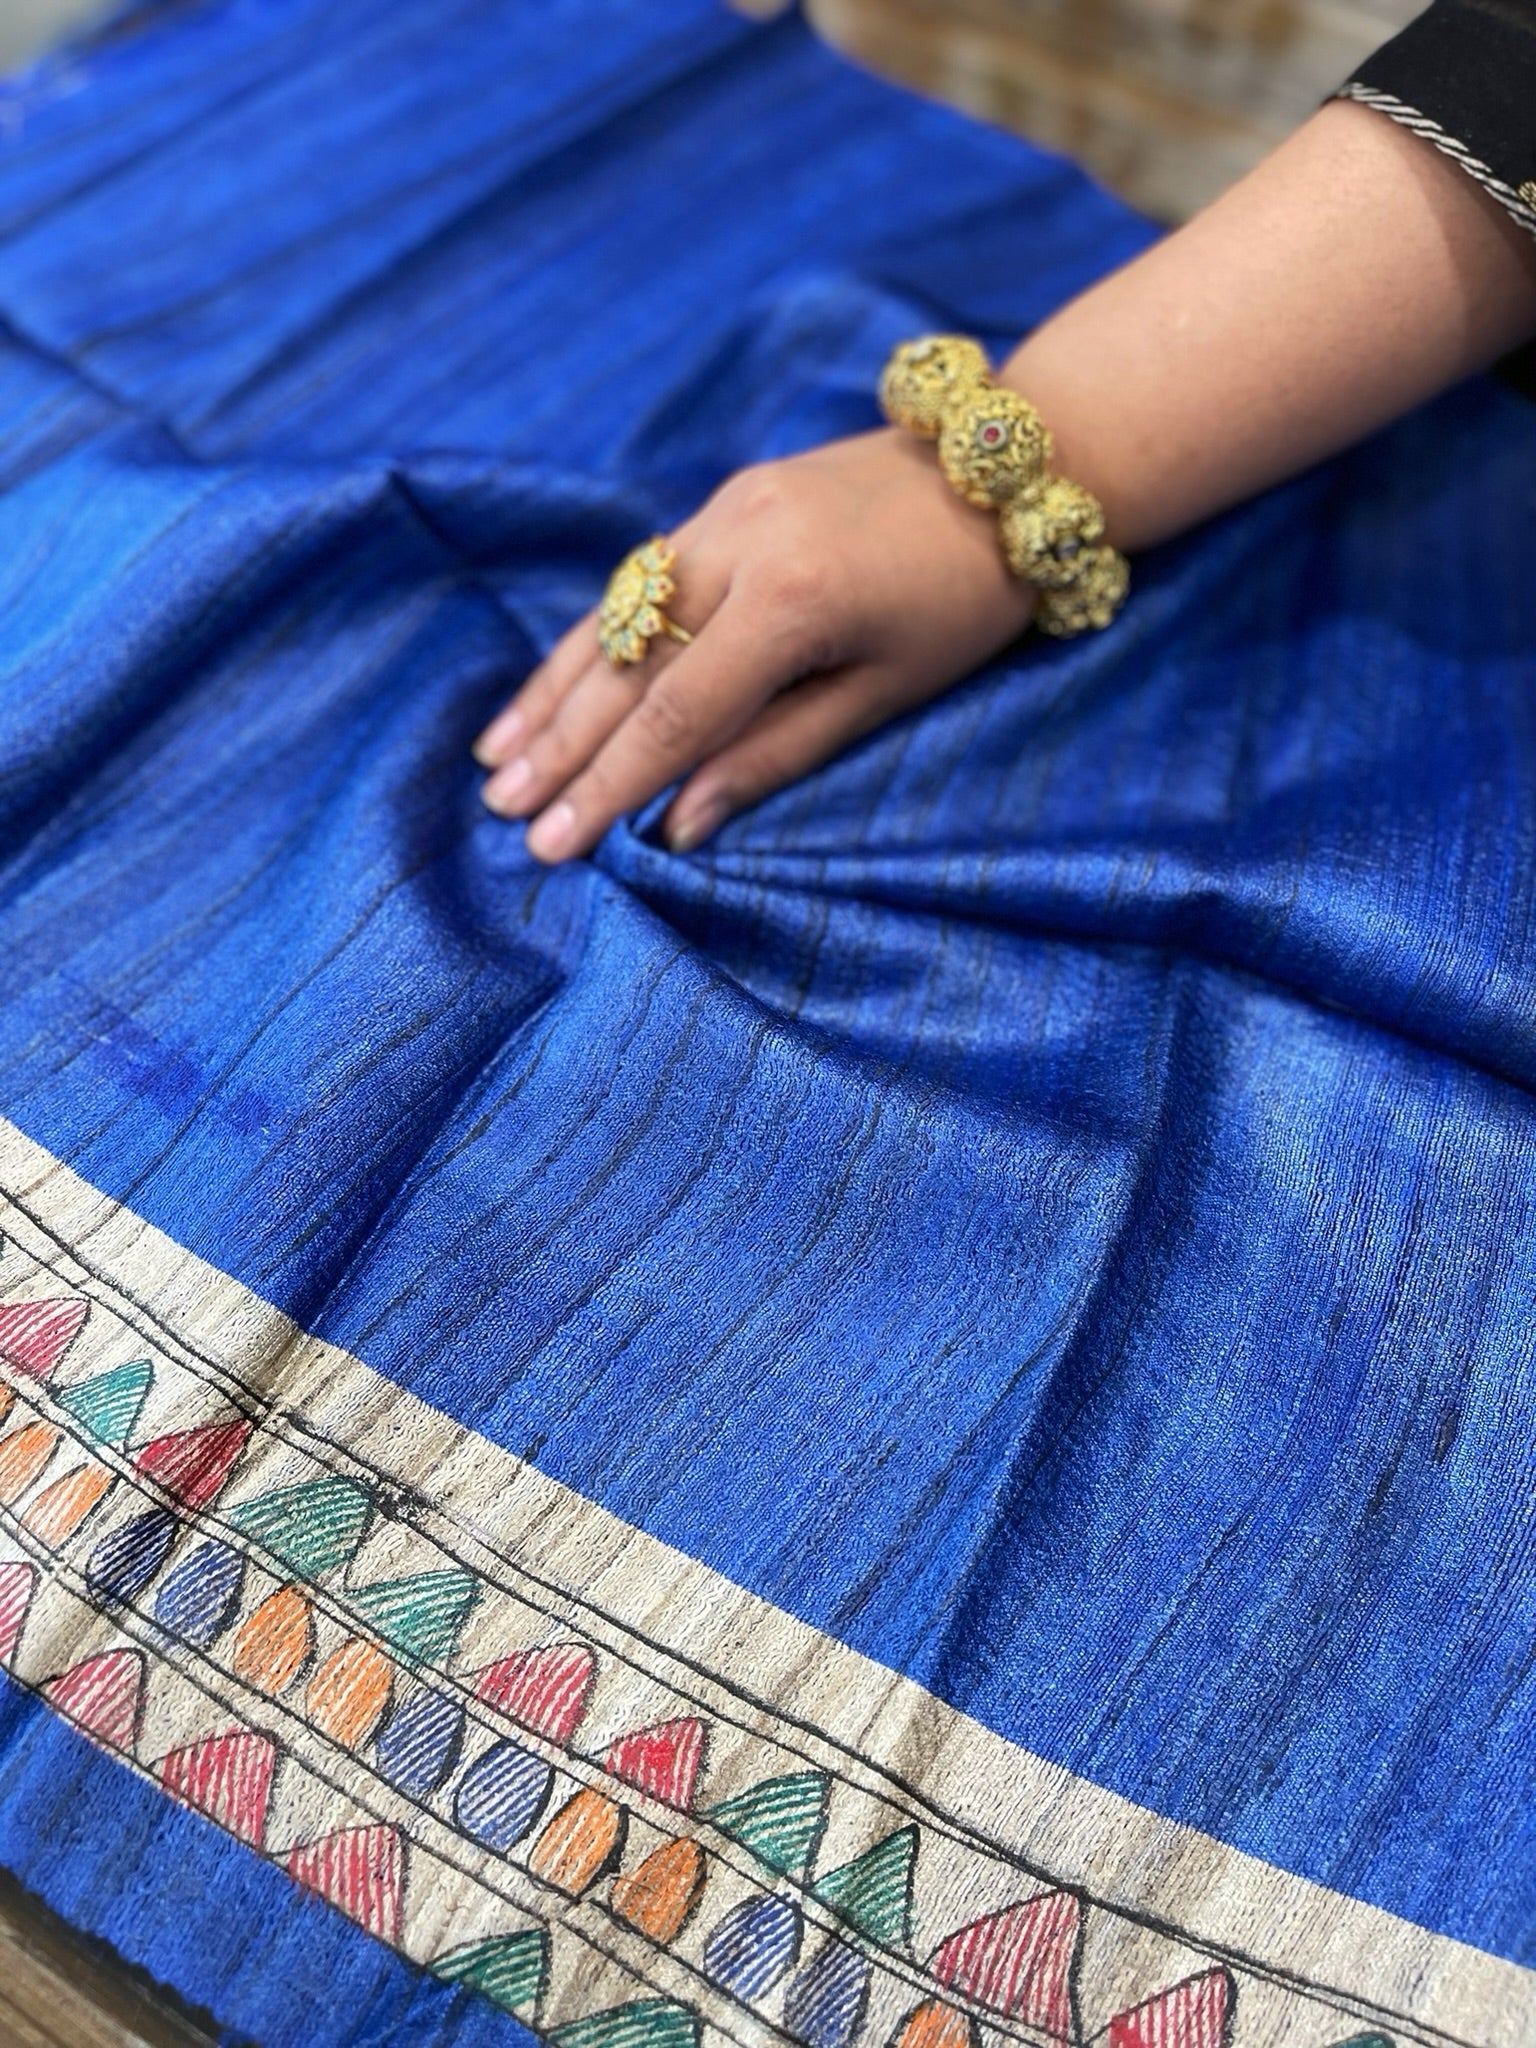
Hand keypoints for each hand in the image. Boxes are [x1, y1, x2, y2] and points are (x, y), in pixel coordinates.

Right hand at [473, 427, 1035, 861]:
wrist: (1013, 466)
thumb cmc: (965, 602)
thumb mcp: (884, 694)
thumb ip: (773, 755)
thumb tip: (678, 826)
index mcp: (789, 600)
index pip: (675, 715)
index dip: (608, 786)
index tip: (554, 844)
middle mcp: (738, 544)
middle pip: (628, 666)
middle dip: (561, 747)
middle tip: (503, 811)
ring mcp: (725, 511)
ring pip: (616, 616)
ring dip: (554, 691)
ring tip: (496, 757)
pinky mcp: (727, 499)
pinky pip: (639, 581)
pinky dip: (591, 639)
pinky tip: (553, 683)